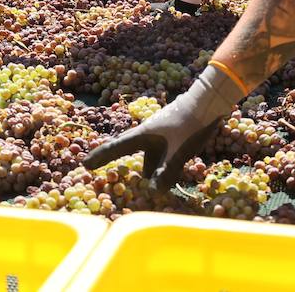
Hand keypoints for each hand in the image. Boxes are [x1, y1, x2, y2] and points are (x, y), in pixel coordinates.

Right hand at [81, 65, 244, 188]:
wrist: (209, 103)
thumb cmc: (190, 124)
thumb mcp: (178, 151)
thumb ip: (166, 172)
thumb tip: (153, 192)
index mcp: (143, 135)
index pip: (116, 148)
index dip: (100, 157)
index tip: (85, 164)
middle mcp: (148, 136)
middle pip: (133, 156)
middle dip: (128, 168)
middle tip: (116, 180)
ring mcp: (161, 137)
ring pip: (152, 159)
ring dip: (155, 172)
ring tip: (161, 188)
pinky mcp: (173, 137)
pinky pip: (164, 157)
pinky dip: (165, 168)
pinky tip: (176, 176)